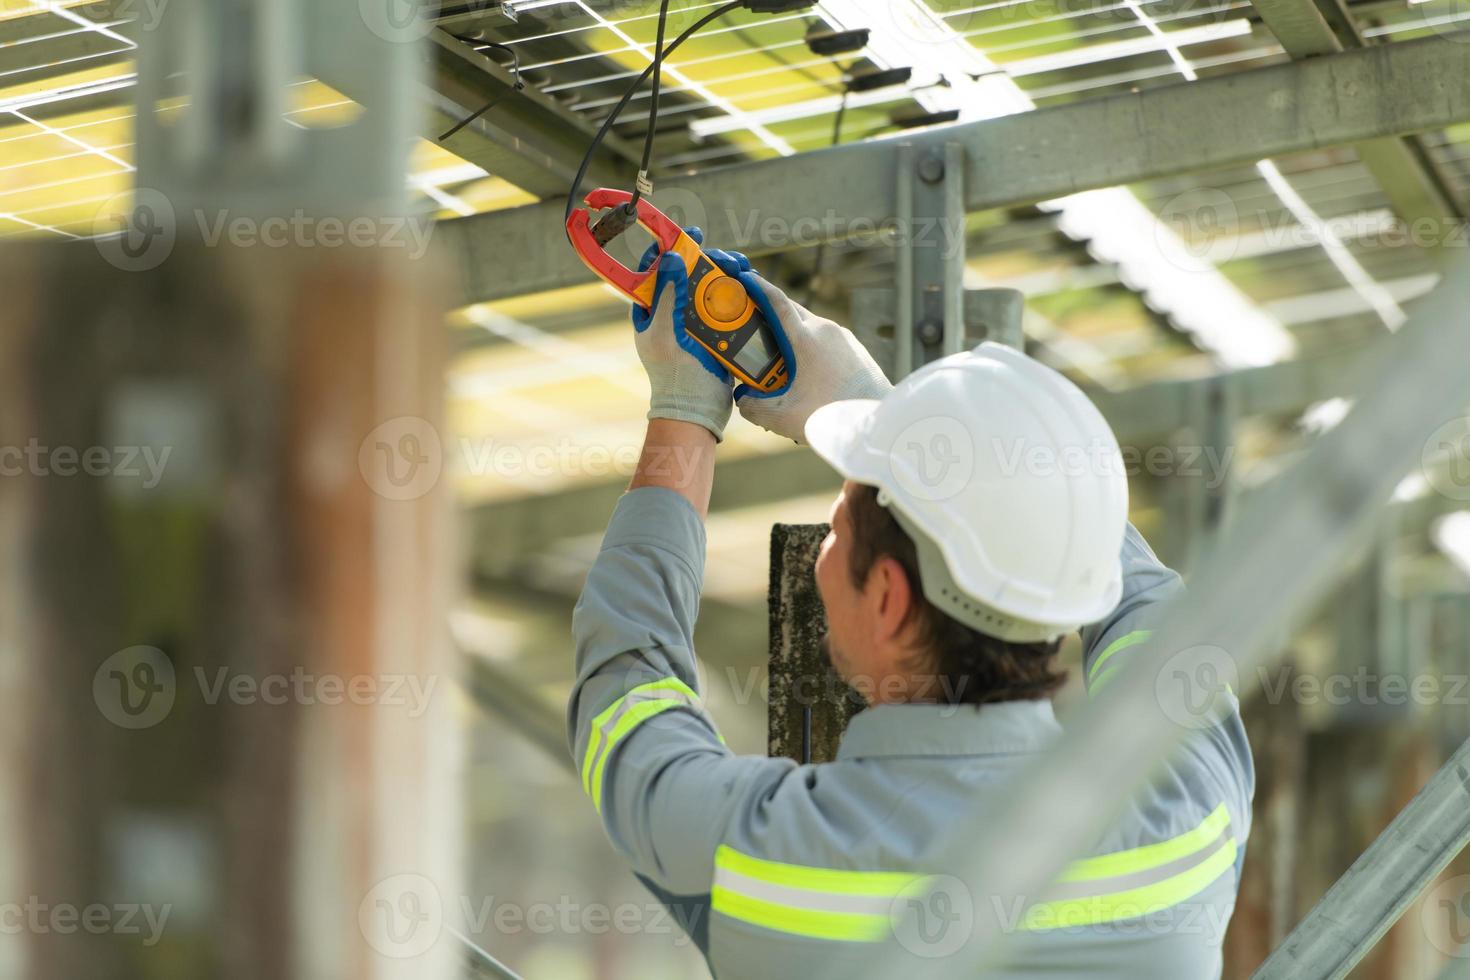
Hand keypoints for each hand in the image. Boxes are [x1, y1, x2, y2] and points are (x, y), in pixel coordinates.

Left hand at [631, 228, 734, 440]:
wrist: (697, 409)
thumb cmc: (674, 376)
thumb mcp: (666, 333)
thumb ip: (667, 296)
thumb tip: (669, 258)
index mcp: (650, 311)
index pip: (653, 271)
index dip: (667, 249)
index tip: (685, 236)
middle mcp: (670, 312)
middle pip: (686, 273)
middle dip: (704, 258)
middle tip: (722, 254)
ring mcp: (693, 321)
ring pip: (707, 286)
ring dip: (723, 272)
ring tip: (739, 266)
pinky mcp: (715, 331)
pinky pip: (724, 304)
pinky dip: (735, 292)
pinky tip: (746, 284)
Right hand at [715, 256, 891, 443]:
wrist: (877, 423)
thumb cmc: (834, 418)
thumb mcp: (782, 418)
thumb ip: (753, 407)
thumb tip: (742, 398)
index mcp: (806, 340)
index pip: (776, 301)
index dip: (756, 286)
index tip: (744, 277)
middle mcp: (825, 330)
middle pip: (790, 310)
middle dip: (768, 314)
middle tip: (751, 326)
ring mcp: (843, 337)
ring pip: (808, 326)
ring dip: (790, 335)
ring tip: (778, 361)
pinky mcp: (854, 347)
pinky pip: (825, 339)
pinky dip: (809, 346)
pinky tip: (804, 372)